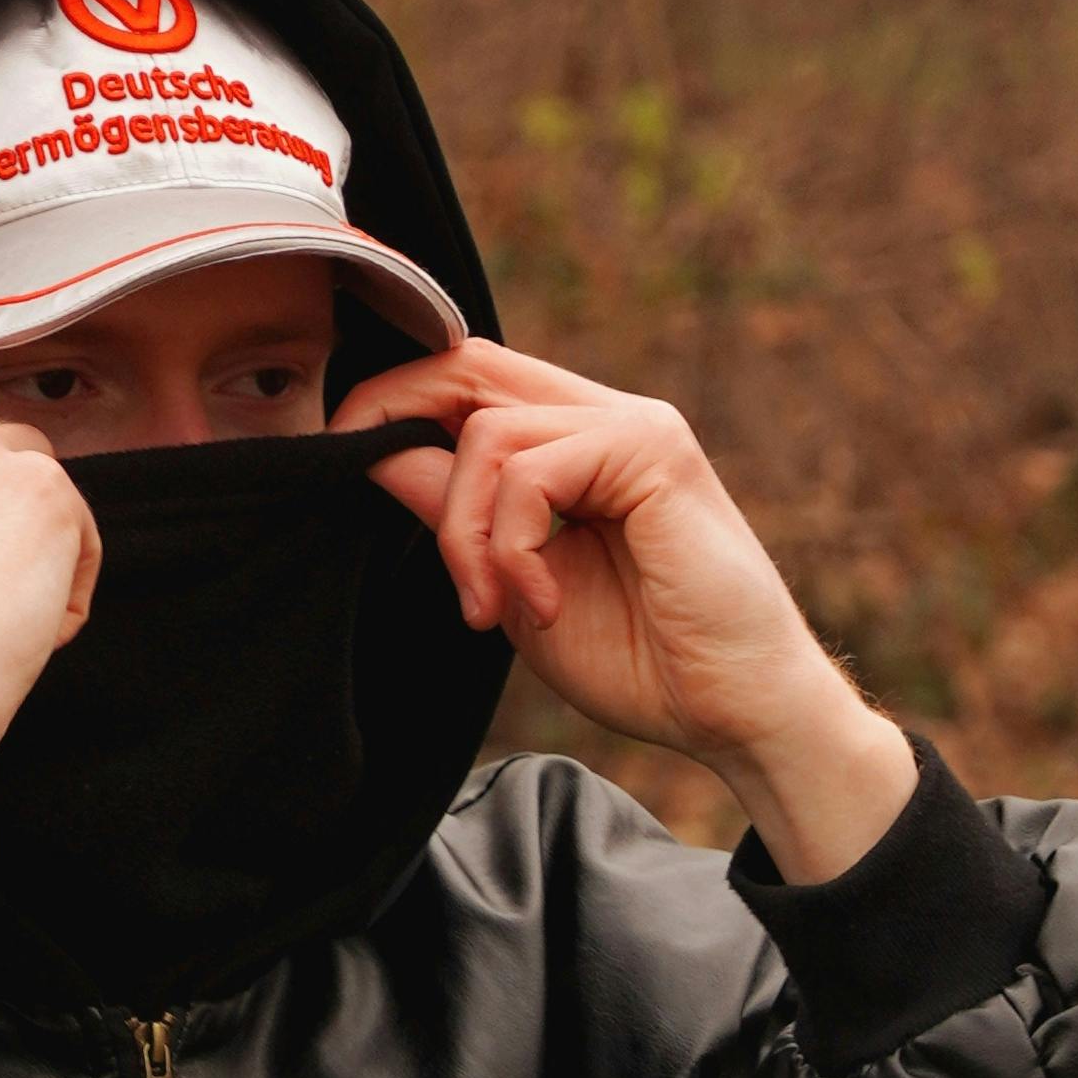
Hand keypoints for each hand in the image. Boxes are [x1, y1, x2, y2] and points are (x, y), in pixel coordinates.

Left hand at [354, 343, 916, 882]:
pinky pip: (530, 471)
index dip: (391, 403)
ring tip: (490, 606)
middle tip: (356, 478)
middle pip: (468, 364)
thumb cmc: (643, 662)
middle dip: (392, 416)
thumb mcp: (513, 585)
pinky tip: (537, 605)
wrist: (737, 713)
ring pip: (488, 430)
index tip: (340, 462)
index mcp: (576, 445)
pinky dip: (510, 546)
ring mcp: (634, 428)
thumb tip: (374, 451)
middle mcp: (605, 418)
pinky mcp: (652, 452)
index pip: (466, 380)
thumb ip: (458, 515)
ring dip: (464, 531)